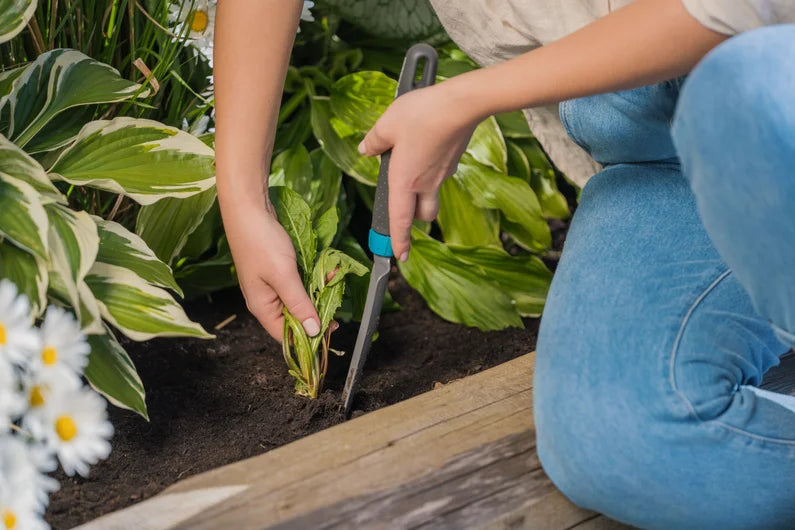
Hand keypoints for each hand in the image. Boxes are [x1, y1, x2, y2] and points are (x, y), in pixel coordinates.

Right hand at [221, 201, 320, 341]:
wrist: (249, 209)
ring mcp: (272, 286)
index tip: (330, 334)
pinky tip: (327, 272)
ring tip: (333, 283)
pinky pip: (300, 284)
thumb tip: (312, 330)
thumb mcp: (284, 275)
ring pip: (300, 300)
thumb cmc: (260, 241)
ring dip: (318, 294)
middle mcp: (266, 300)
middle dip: (317, 313)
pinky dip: (313, 280)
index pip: (286, 336)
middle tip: (336, 308)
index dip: (308, 339)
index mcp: (262, 307)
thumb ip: (299, 304)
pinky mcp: (278, 272)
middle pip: (294, 319)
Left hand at [358, 82, 479, 260]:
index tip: (399, 255)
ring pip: (433, 195)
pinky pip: (440, 174)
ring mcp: (443, 174)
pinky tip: (427, 146)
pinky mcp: (454, 160)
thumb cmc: (421, 115)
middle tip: (406, 209)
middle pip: (423, 215)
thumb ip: (374, 141)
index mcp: (404, 181)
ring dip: (424, 194)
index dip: (399, 240)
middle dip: (414, 218)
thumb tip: (365, 149)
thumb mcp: (386, 125)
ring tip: (413, 168)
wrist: (461, 104)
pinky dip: (432, 169)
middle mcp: (425, 184)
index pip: (400, 220)